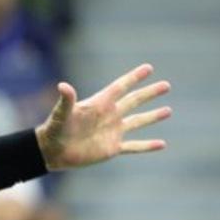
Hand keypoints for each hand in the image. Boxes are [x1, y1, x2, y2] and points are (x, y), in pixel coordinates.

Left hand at [37, 63, 170, 170]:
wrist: (52, 151)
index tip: (148, 68)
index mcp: (99, 104)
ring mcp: (112, 132)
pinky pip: (134, 147)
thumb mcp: (61, 114)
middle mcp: (109, 115)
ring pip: (137, 121)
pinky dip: (147, 146)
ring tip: (168, 110)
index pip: (120, 87)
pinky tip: (162, 144)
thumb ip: (66, 100)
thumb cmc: (55, 129)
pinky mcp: (112, 148)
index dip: (134, 77)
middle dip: (150, 93)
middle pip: (134, 101)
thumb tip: (63, 86)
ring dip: (152, 117)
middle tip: (166, 85)